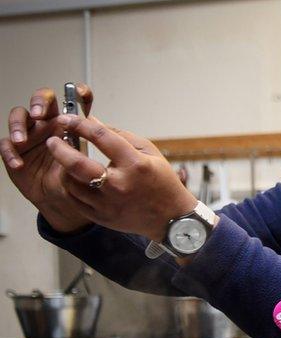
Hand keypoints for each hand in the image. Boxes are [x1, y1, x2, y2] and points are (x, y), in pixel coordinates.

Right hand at [2, 85, 93, 232]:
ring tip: (22, 140)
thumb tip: (90, 128)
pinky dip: (10, 153)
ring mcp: (30, 134)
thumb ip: (85, 147)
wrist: (60, 198)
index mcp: (68, 123)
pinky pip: (6, 144)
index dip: (76, 92)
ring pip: (19, 115)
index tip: (79, 92)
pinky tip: (18, 163)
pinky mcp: (15, 148)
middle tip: (39, 114)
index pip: (72, 101)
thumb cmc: (74, 177)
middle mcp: (48, 123)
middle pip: (41, 100)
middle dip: (39, 101)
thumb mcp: (85, 163)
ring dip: (17, 125)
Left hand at [45, 113, 196, 241]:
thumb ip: (121, 136)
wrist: (171, 218)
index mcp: (134, 164)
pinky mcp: (102, 217)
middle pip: (77, 164)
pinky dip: (71, 187)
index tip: (68, 119)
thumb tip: (93, 122)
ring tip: (66, 162)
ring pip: (71, 183)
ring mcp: (108, 204)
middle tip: (53, 140)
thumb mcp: (150, 152)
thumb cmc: (162, 182)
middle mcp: (119, 184)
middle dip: (59, 148)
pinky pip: (75, 200)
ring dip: (64, 169)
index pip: (100, 137)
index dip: (80, 124)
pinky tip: (74, 179)